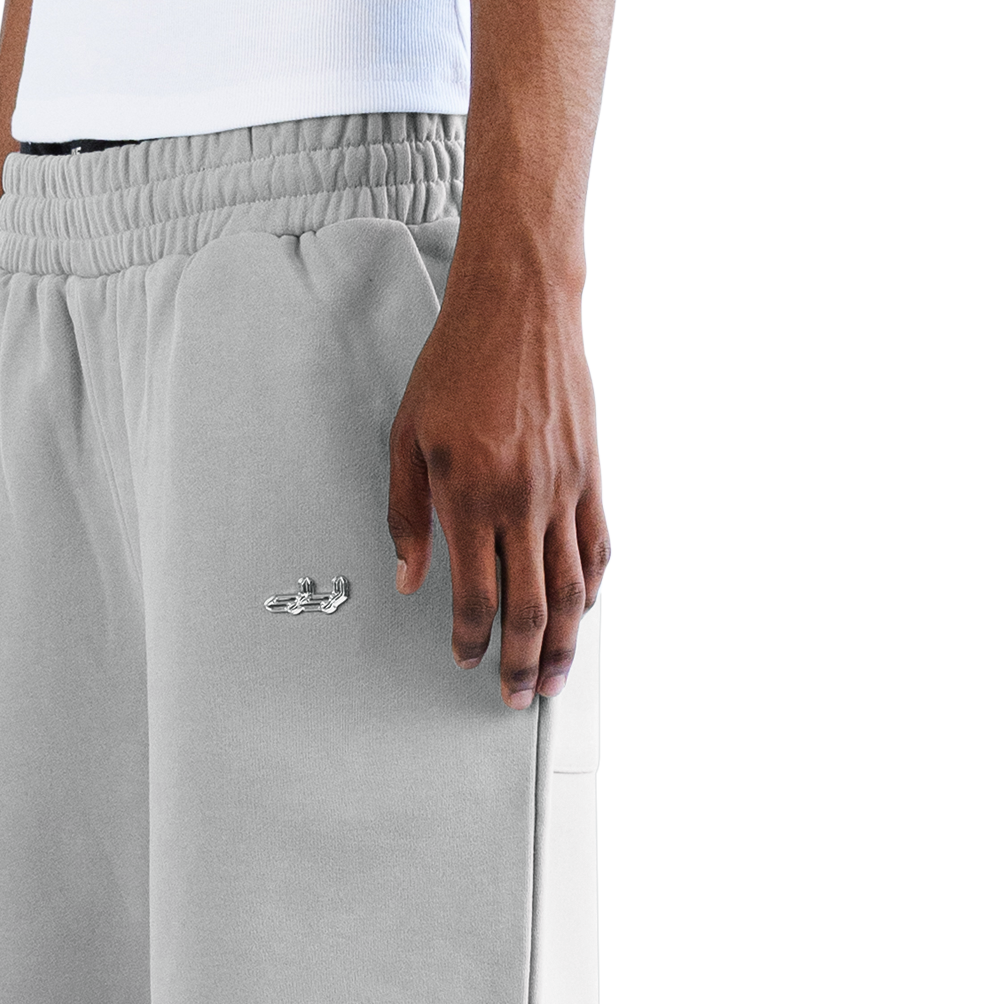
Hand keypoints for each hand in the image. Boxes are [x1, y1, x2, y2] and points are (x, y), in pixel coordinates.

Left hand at [386, 243, 607, 704]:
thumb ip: (406, 513)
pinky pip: (598, 546)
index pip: (476, 594)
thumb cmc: (454, 365)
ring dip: (563, 642)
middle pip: (530, 606)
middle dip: (522, 662)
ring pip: (571, 588)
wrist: (519, 308)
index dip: (472, 639)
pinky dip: (591, 588)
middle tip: (516, 696)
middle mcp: (522, 500)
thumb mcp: (406, 436)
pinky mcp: (591, 474)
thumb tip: (409, 579)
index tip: (465, 659)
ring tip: (553, 677)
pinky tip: (580, 612)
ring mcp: (564, 489)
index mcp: (469, 494)